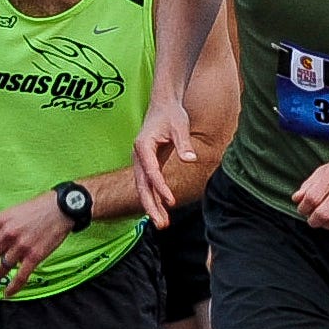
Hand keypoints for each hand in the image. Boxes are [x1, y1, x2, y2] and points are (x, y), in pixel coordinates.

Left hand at [0, 191, 77, 295]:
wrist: (61, 208)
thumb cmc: (37, 208)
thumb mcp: (12, 212)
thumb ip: (0, 227)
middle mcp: (7, 234)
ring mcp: (21, 246)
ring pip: (2, 267)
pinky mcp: (34, 256)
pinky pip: (20, 276)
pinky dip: (13, 287)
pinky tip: (8, 292)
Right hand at [132, 94, 195, 224]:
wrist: (163, 104)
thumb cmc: (172, 114)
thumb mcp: (180, 125)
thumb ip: (184, 143)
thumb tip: (191, 159)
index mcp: (143, 146)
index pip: (152, 172)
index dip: (161, 188)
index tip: (171, 202)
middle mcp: (138, 156)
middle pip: (142, 186)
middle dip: (151, 206)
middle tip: (161, 224)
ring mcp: (140, 161)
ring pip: (143, 188)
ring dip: (152, 206)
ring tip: (163, 224)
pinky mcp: (146, 164)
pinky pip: (148, 185)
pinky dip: (154, 198)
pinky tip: (162, 211)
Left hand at [292, 149, 328, 234]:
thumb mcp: (328, 169)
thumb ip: (310, 183)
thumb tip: (297, 199)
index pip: (312, 197)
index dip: (303, 207)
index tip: (303, 209)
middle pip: (323, 213)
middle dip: (313, 220)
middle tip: (313, 219)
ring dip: (326, 225)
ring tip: (325, 220)